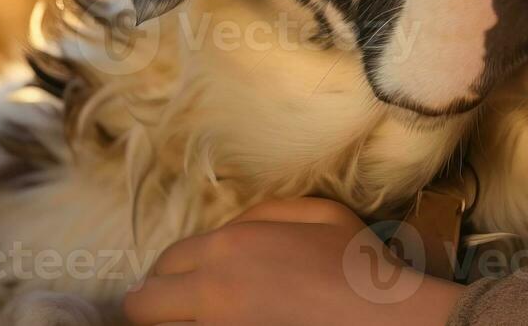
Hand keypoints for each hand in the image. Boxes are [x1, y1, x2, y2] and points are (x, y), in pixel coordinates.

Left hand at [122, 197, 463, 325]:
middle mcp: (210, 291)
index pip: (166, 262)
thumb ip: (267, 212)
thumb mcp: (322, 214)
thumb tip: (230, 226)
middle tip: (180, 308)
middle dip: (156, 303)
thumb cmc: (359, 265)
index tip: (183, 283)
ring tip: (197, 319)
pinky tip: (228, 325)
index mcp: (229, 247)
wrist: (382, 318)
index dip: (171, 272)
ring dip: (174, 322)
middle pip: (144, 304)